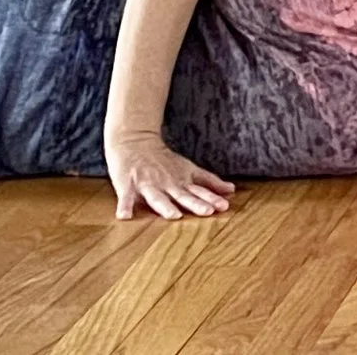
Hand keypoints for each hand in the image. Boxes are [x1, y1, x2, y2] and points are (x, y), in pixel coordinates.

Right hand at [105, 131, 234, 220]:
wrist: (135, 141)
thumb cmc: (163, 160)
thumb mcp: (188, 169)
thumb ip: (209, 182)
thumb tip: (231, 190)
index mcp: (181, 181)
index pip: (199, 192)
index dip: (211, 198)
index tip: (224, 206)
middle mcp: (167, 184)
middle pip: (182, 196)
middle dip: (195, 204)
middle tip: (208, 212)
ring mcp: (147, 185)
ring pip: (157, 198)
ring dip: (165, 207)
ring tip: (173, 216)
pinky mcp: (127, 186)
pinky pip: (126, 198)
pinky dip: (125, 206)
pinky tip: (124, 216)